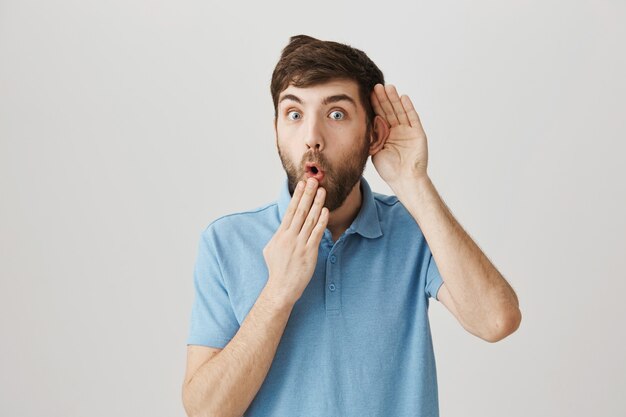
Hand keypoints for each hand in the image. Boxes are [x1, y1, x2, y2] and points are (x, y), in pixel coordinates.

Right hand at [263, 178, 327, 306]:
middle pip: (301, 211)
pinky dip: (321, 221)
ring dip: (317, 204)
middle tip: (314, 180)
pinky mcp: (309, 252)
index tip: (302, 184)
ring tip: (322, 191)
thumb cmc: (277, 270)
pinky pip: (316, 233)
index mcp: (280, 234)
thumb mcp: (270, 249)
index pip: (290, 210)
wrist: (281, 288)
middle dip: (308, 194)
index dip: (297, 196)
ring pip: (310, 220)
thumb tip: (283, 227)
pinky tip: (325, 211)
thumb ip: (278, 236)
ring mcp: (300, 244)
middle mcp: (290, 237)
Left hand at [370, 83, 428, 186]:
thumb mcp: (375, 150)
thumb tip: (360, 122)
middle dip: (383, 98)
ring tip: (388, 87)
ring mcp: (408, 131)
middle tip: (376, 86)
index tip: (367, 93)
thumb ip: (371, 136)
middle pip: (389, 111)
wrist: (404, 180)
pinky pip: (413, 117)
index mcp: (386, 135)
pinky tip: (403, 97)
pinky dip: (408, 107)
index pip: (379, 116)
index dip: (374, 105)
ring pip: (400, 111)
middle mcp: (397, 131)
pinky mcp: (418, 133)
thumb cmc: (389, 169)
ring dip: (394, 99)